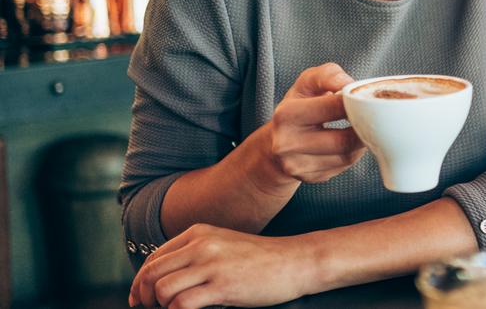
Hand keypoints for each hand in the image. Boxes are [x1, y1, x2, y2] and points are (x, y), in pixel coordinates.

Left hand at [128, 224, 314, 307]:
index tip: (141, 299)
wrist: (295, 261)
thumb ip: (196, 254)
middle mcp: (201, 245)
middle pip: (151, 274)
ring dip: (161, 306)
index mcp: (198, 233)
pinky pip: (182, 304)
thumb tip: (164, 279)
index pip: (154, 258)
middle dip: (144, 297)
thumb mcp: (223, 246)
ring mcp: (211, 265)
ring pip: (162, 290)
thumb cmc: (261, 259)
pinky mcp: (222, 285)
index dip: (140, 282)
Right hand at [261, 63, 365, 185]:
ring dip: (362, 143)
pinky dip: (353, 155)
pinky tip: (350, 144)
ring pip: (347, 157)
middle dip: (365, 128)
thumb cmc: (299, 106)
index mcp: (287, 115)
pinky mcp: (310, 178)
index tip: (367, 100)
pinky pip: (343, 167)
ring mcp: (297, 165)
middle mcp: (287, 143)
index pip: (335, 108)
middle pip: (344, 140)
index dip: (357, 102)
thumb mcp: (307, 83)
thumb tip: (350, 85)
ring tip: (363, 129)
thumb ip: (329, 75)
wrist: (276, 143)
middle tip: (375, 118)